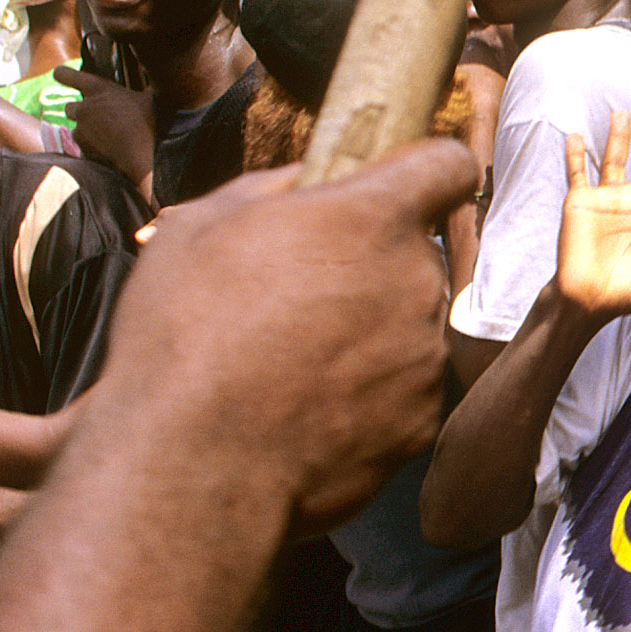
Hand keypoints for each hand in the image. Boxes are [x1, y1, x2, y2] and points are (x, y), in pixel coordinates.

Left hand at [55, 67, 155, 192]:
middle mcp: (84, 108)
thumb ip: (146, 87)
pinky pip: (85, 149)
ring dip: (89, 134)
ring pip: (78, 131)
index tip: (60, 75)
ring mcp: (81, 130)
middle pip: (69, 107)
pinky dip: (94, 151)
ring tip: (111, 140)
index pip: (65, 75)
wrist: (146, 158)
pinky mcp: (83, 150)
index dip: (62, 75)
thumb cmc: (151, 124)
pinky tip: (112, 154)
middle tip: (101, 120)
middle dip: (82, 113)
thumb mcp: (151, 98)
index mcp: (97, 89)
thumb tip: (158, 79)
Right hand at [97, 138, 477, 535]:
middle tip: (301, 293)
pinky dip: (369, 396)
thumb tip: (306, 183)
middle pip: (417, 255)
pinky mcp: (422, 424)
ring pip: (410, 326)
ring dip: (369, 333)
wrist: (195, 465)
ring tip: (292, 362)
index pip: (446, 165)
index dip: (424, 171)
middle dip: (371, 265)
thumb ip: (271, 190)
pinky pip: (404, 391)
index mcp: (373, 217)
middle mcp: (418, 282)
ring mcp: (427, 358)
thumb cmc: (184, 333)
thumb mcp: (201, 226)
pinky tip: (307, 409)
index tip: (397, 187)